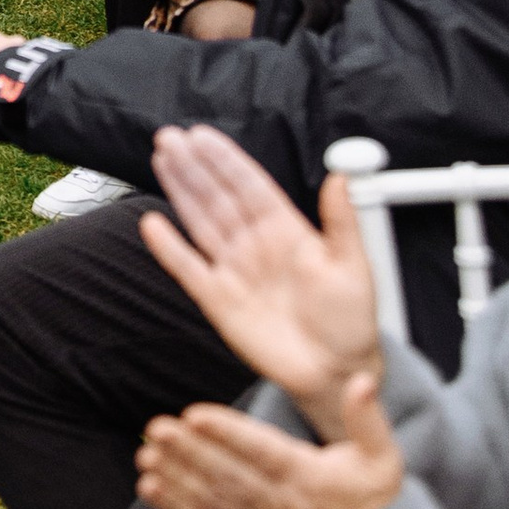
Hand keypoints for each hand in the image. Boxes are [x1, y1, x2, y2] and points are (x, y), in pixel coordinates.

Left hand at [135, 371, 404, 508]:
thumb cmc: (376, 504)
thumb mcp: (384, 458)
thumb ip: (367, 418)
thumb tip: (359, 380)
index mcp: (311, 478)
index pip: (264, 452)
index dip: (228, 433)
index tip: (195, 414)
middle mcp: (283, 505)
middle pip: (229, 475)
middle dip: (189, 452)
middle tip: (157, 427)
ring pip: (213, 500)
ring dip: (176, 478)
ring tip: (146, 454)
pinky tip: (149, 489)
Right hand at [136, 125, 383, 432]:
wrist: (335, 372)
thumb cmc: (351, 321)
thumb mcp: (354, 266)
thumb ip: (341, 221)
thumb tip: (340, 177)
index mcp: (287, 231)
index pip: (250, 186)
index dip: (225, 160)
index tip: (202, 136)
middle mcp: (256, 245)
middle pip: (218, 196)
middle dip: (194, 167)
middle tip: (170, 138)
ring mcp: (235, 270)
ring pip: (201, 221)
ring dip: (181, 191)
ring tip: (161, 160)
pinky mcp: (219, 301)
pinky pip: (189, 269)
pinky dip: (170, 248)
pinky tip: (154, 224)